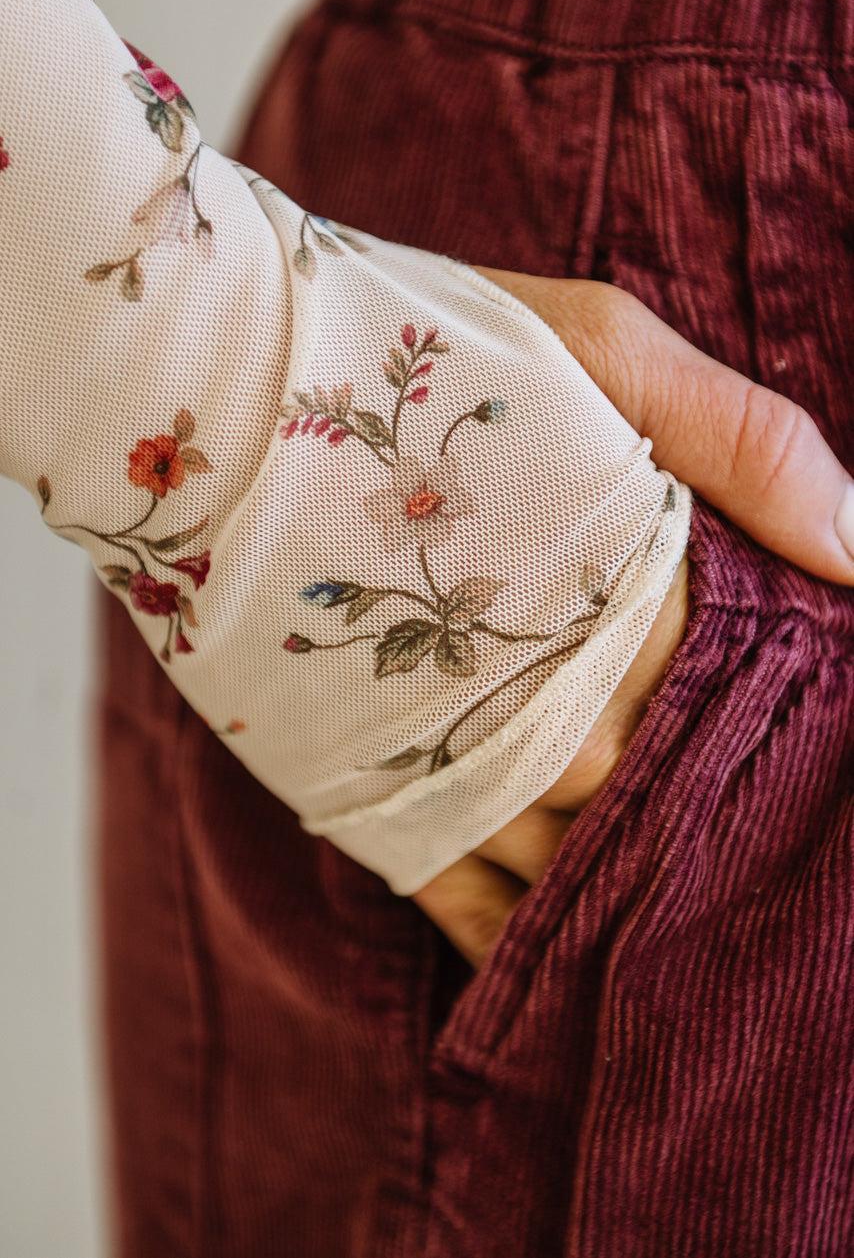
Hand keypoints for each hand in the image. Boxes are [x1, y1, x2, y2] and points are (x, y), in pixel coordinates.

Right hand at [413, 271, 852, 967]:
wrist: (220, 387)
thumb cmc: (420, 354)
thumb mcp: (603, 349)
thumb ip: (745, 444)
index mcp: (632, 600)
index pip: (755, 695)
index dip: (795, 722)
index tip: (821, 745)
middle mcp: (561, 708)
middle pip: (680, 802)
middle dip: (729, 814)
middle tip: (782, 846)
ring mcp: (464, 767)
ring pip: (588, 871)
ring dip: (638, 888)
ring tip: (692, 917)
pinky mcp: (378, 799)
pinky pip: (479, 912)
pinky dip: (530, 941)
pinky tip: (569, 956)